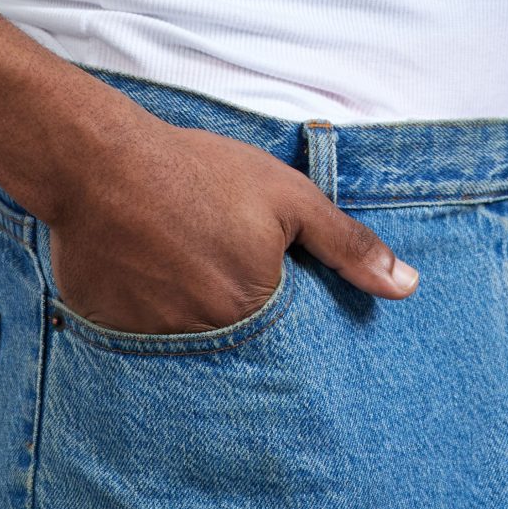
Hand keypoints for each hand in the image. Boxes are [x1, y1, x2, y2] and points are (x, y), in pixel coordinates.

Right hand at [45, 114, 419, 334]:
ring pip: (189, 346)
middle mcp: (207, 339)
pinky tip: (143, 276)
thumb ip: (347, 244)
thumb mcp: (287, 195)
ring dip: (191, 318)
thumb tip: (406, 287)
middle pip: (237, 345)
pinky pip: (140, 341)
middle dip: (234, 318)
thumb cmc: (199, 172)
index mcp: (255, 309)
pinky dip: (147, 317)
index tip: (265, 289)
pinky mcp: (112, 334)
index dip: (281, 314)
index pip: (288, 342)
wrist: (101, 162)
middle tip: (215, 270)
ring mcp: (155, 342)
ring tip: (178, 268)